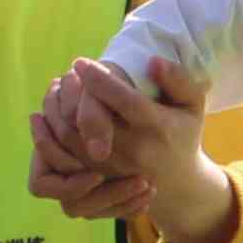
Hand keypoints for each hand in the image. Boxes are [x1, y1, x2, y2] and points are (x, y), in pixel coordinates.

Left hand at [40, 56, 235, 242]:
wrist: (178, 182)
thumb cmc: (182, 133)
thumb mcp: (192, 104)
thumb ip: (178, 79)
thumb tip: (152, 61)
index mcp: (157, 127)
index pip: (121, 99)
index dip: (97, 79)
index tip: (81, 63)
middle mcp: (134, 151)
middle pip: (89, 118)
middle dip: (72, 91)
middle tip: (69, 74)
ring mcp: (113, 169)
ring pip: (70, 137)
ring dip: (57, 109)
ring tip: (57, 87)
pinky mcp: (98, 180)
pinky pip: (63, 156)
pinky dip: (51, 132)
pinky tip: (50, 112)